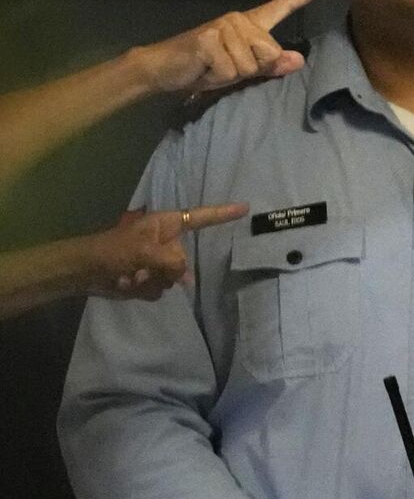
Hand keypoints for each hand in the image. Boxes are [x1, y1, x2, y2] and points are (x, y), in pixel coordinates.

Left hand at [87, 202, 248, 296]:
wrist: (83, 272)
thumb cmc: (112, 251)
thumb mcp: (145, 252)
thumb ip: (172, 262)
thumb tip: (186, 278)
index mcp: (166, 225)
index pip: (201, 218)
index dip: (223, 214)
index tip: (245, 208)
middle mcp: (165, 242)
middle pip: (185, 260)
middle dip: (166, 270)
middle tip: (143, 270)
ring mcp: (157, 262)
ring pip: (174, 278)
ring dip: (152, 282)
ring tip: (130, 277)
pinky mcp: (149, 278)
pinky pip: (161, 289)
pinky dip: (144, 290)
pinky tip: (127, 284)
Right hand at [128, 0, 331, 94]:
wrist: (164, 68)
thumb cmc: (205, 68)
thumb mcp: (242, 70)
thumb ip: (269, 65)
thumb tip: (298, 60)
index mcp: (251, 24)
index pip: (283, 6)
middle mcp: (240, 20)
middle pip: (270, 52)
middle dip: (250, 69)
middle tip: (225, 66)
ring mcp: (225, 26)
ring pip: (250, 64)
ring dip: (232, 74)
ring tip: (213, 66)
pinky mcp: (210, 39)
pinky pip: (231, 70)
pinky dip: (218, 77)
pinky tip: (204, 68)